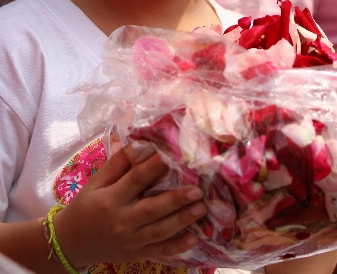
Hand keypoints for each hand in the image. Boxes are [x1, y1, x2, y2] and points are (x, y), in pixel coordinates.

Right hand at [53, 145, 206, 268]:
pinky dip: (176, 247)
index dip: (154, 167)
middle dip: (176, 199)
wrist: (72, 242)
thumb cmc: (87, 206)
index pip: (135, 180)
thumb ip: (118, 163)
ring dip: (182, 220)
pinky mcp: (136, 255)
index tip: (173, 156)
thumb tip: (141, 143)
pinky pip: (159, 252)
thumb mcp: (96, 182)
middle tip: (197, 189)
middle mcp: (121, 221)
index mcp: (110, 199)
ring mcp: (130, 241)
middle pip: (152, 209)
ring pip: (159, 231)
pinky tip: (193, 238)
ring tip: (201, 207)